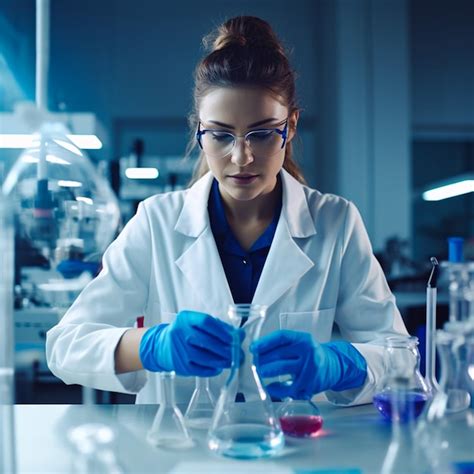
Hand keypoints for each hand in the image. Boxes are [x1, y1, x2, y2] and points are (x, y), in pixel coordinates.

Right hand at [139, 310, 239, 376]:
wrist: (161, 345)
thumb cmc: (184, 332)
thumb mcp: (197, 323)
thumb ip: (218, 327)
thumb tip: (239, 335)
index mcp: (185, 318)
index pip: (206, 322)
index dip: (223, 331)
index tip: (235, 338)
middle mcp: (180, 333)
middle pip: (207, 341)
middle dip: (226, 349)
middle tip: (238, 353)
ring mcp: (179, 350)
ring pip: (204, 357)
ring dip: (222, 361)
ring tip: (232, 362)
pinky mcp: (180, 365)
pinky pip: (199, 369)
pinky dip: (211, 369)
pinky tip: (219, 368)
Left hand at [250, 330, 366, 398]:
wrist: (333, 366)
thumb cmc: (311, 354)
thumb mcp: (301, 342)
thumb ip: (283, 345)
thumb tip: (258, 350)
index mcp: (303, 339)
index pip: (281, 337)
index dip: (265, 342)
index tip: (254, 348)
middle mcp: (308, 353)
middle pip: (279, 353)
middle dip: (263, 358)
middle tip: (255, 362)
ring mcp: (309, 369)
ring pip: (282, 368)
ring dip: (267, 370)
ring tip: (260, 372)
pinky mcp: (309, 385)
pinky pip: (288, 387)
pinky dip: (276, 388)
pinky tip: (270, 386)